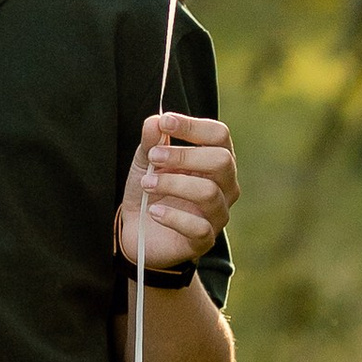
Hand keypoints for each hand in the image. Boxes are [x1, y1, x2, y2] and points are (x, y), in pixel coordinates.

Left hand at [115, 111, 238, 272]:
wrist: (137, 230)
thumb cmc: (150, 191)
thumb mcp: (145, 162)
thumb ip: (151, 141)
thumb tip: (155, 121)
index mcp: (214, 160)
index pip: (219, 135)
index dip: (193, 127)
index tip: (165, 122)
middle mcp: (224, 186)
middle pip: (222, 161)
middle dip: (184, 155)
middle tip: (153, 157)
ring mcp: (217, 214)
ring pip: (209, 193)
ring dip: (173, 184)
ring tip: (147, 184)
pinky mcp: (204, 240)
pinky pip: (199, 227)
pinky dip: (173, 217)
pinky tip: (154, 212)